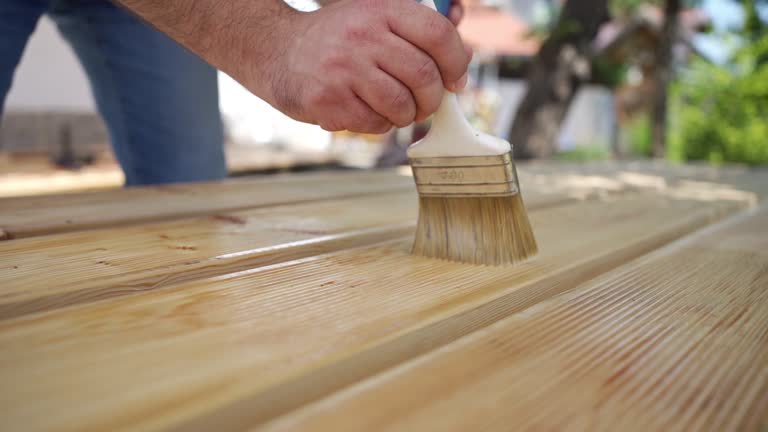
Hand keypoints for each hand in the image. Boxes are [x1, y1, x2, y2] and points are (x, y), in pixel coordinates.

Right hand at [241, 0, 472, 133]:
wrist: (278, 51)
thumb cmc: (338, 39)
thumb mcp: (375, 19)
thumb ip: (420, 34)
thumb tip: (465, 56)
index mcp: (381, 10)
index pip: (438, 34)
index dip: (456, 63)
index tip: (456, 81)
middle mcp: (363, 36)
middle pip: (424, 76)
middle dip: (432, 99)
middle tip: (425, 104)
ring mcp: (343, 69)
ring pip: (401, 105)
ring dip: (406, 115)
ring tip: (395, 109)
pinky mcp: (327, 99)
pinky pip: (374, 124)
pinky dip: (379, 124)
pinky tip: (366, 111)